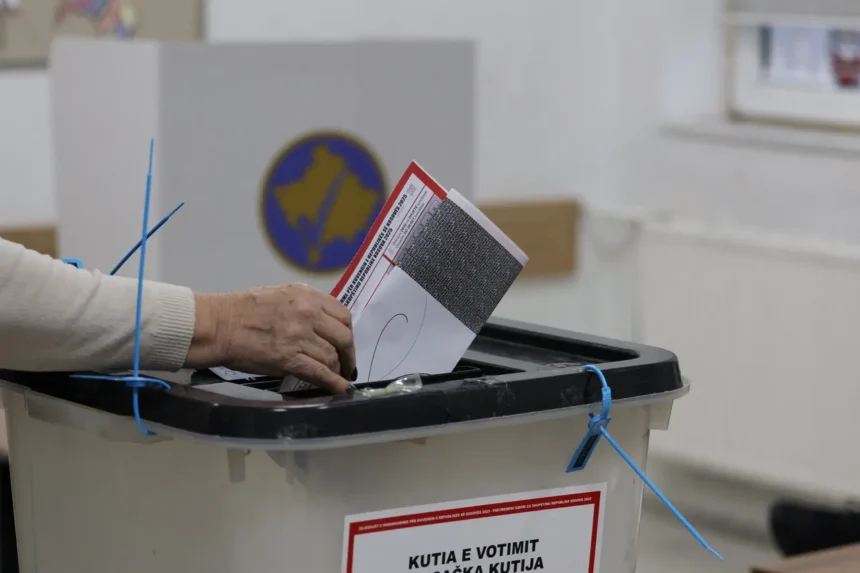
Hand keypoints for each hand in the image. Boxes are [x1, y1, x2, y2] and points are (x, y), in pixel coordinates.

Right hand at [187, 284, 355, 392]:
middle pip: (343, 337)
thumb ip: (305, 308)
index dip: (347, 332)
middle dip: (348, 354)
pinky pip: (319, 372)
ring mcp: (299, 335)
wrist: (219, 325)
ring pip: (332, 356)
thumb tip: (322, 327)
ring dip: (338, 370)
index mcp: (306, 295)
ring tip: (336, 377)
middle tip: (346, 365)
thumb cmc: (243, 310)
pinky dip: (333, 382)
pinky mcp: (289, 358)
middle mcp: (308, 312)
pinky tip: (340, 388)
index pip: (343, 315)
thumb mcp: (281, 296)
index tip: (345, 344)